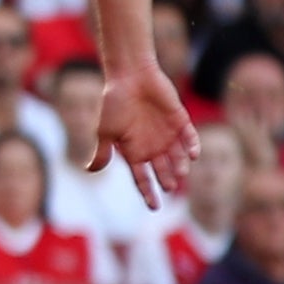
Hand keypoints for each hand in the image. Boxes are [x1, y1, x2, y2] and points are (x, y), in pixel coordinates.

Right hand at [84, 66, 199, 209]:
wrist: (129, 76)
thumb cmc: (114, 103)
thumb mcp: (105, 131)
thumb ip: (103, 152)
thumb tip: (90, 171)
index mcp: (134, 152)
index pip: (142, 179)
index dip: (148, 193)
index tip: (154, 207)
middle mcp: (152, 147)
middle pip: (163, 171)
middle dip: (167, 179)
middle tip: (170, 185)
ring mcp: (168, 134)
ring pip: (178, 158)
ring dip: (180, 165)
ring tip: (180, 171)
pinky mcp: (180, 120)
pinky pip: (190, 137)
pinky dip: (192, 146)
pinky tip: (193, 154)